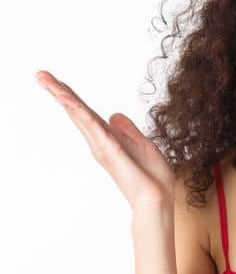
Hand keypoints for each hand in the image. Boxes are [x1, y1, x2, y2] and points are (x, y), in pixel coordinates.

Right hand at [37, 69, 175, 211]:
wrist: (158, 199)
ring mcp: (102, 147)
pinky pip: (94, 128)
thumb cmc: (152, 178)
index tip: (56, 80)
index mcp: (108, 139)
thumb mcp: (143, 146)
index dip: (73, 96)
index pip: (87, 113)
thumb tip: (114, 115)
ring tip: (46, 80)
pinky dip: (82, 114)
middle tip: (40, 74)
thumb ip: (128, 131)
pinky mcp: (109, 152)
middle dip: (59, 92)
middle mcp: (100, 142)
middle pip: (77, 112)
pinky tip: (70, 101)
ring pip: (81, 117)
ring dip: (65, 97)